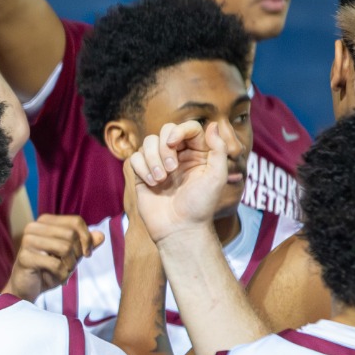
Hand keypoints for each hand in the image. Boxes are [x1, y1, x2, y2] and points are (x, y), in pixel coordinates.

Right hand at [5, 214, 100, 300]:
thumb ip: (85, 244)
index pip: (76, 221)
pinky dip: (61, 275)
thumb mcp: (71, 255)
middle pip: (71, 235)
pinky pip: (55, 264)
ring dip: (70, 265)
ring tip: (64, 272)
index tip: (87, 254)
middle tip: (71, 266)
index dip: (87, 238)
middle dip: (77, 254)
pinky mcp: (25, 257)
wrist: (27, 288)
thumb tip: (101, 235)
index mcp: (45, 221)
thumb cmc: (48, 269)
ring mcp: (27, 241)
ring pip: (65, 248)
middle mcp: (34, 227)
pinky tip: (56, 278)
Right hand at [128, 121, 233, 244]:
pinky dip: (142, 168)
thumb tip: (213, 125)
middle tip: (171, 169)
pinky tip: (152, 183)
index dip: (180, 130)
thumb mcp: (217, 176)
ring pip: (148, 142)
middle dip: (164, 147)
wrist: (180, 229)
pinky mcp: (143, 175)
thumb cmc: (201, 205)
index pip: (189, 128)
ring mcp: (159, 164)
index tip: (174, 143)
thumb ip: (219, 149)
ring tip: (161, 180)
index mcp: (198, 153)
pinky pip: (135, 157)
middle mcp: (179, 156)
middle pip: (165, 130)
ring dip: (152, 159)